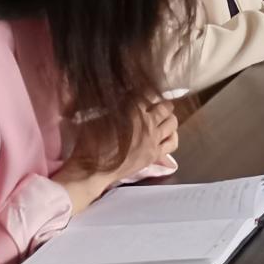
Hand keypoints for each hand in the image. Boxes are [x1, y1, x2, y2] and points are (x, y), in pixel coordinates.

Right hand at [61, 101, 175, 213]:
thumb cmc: (91, 142)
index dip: (147, 92)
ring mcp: (154, 140)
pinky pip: (172, 143)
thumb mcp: (101, 116)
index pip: (149, 94)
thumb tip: (128, 99)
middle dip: (161, 104)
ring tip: (162, 119)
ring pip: (173, 123)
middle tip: (155, 106)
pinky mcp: (155, 155)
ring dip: (169, 118)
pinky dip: (172, 136)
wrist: (93, 170)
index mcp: (134, 111)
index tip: (144, 94)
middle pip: (166, 107)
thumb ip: (118, 106)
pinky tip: (166, 135)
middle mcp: (148, 124)